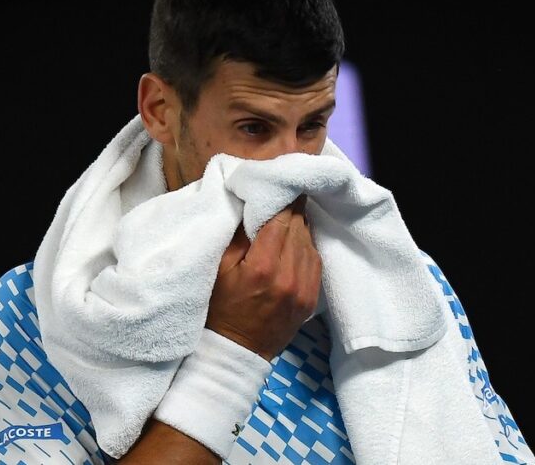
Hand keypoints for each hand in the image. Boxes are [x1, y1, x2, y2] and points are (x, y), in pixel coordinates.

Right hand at [206, 196, 321, 361]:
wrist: (236, 351)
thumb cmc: (219, 308)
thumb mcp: (219, 268)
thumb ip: (239, 234)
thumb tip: (255, 204)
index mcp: (263, 266)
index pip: (281, 219)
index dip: (282, 198)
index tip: (281, 183)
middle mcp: (290, 276)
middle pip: (298, 227)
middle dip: (291, 209)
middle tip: (285, 193)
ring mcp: (304, 289)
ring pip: (309, 242)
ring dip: (300, 227)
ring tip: (289, 216)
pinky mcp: (312, 299)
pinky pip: (315, 261)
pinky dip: (306, 247)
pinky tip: (296, 241)